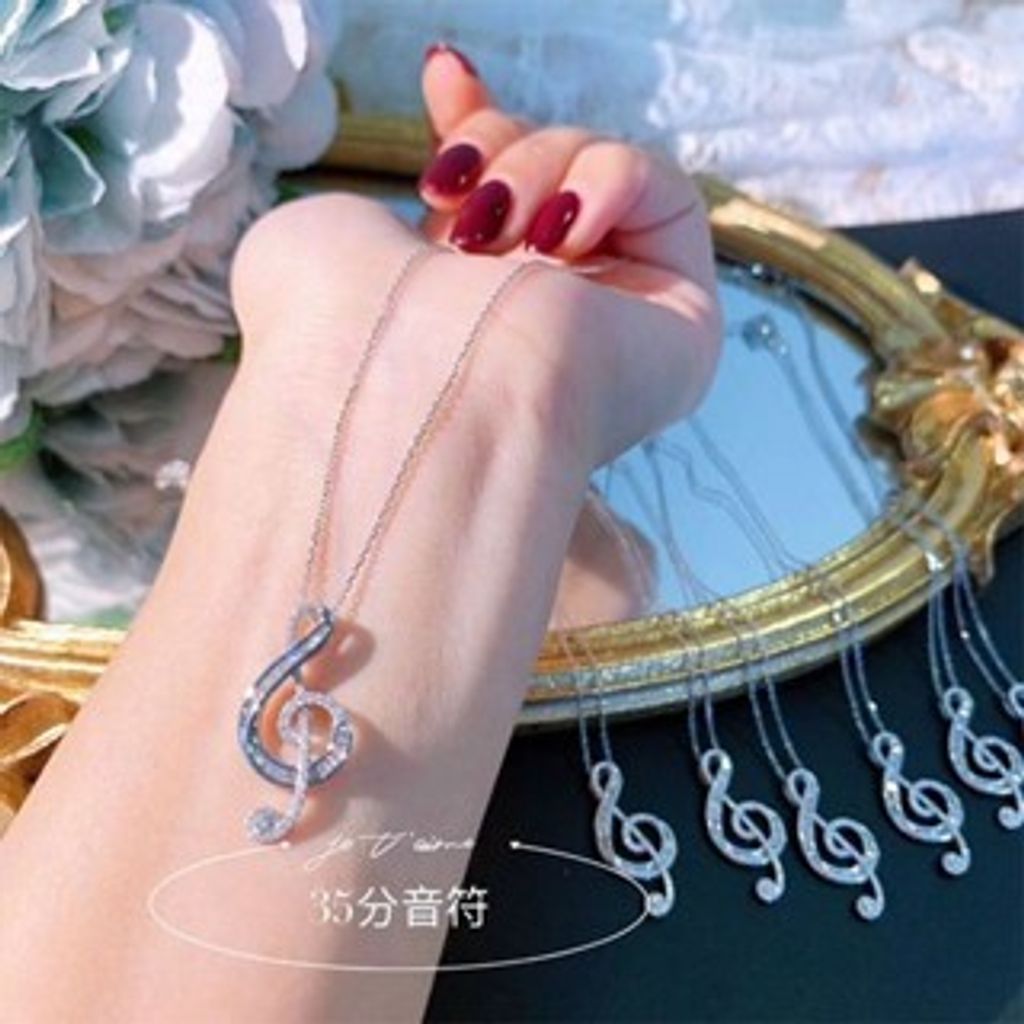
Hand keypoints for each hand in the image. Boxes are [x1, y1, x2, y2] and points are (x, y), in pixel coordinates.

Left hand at [232, 45, 720, 473]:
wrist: (429, 400)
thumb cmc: (382, 336)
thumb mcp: (381, 228)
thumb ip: (436, 159)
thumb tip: (448, 64)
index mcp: (496, 307)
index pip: (511, 192)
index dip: (484, 129)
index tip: (443, 81)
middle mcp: (565, 313)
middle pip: (554, 169)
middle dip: (502, 152)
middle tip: (458, 195)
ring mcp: (626, 314)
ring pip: (599, 169)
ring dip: (537, 174)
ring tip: (497, 235)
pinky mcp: (681, 309)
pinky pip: (658, 186)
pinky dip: (603, 186)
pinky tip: (562, 240)